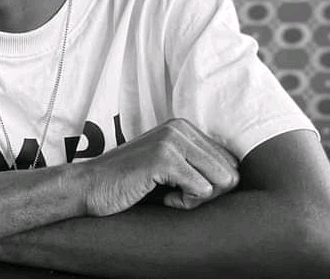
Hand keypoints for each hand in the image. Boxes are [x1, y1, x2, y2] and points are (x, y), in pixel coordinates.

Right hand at [80, 118, 238, 215]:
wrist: (91, 186)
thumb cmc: (132, 183)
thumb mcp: (171, 167)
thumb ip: (199, 165)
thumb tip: (238, 179)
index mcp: (185, 126)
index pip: (229, 162)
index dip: (212, 186)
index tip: (183, 188)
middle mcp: (181, 127)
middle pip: (229, 173)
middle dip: (207, 194)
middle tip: (176, 194)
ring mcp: (172, 139)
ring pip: (219, 182)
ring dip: (195, 199)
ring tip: (167, 193)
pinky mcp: (164, 157)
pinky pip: (201, 191)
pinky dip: (183, 203)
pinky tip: (159, 195)